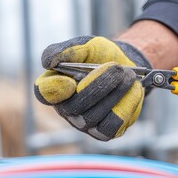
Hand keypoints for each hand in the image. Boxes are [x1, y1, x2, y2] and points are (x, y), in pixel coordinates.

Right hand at [34, 36, 151, 140]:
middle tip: (118, 68)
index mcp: (55, 86)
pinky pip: (113, 124)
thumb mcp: (85, 45)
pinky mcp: (105, 132)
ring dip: (116, 92)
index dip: (55, 89)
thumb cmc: (100, 56)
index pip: (44, 93)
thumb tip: (48, 62)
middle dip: (99, 85)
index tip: (70, 81)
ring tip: (128, 75)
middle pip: (75, 106)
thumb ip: (67, 50)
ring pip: (96, 116)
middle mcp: (66, 109)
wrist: (126, 67)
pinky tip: (133, 90)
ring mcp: (85, 123)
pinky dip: (126, 104)